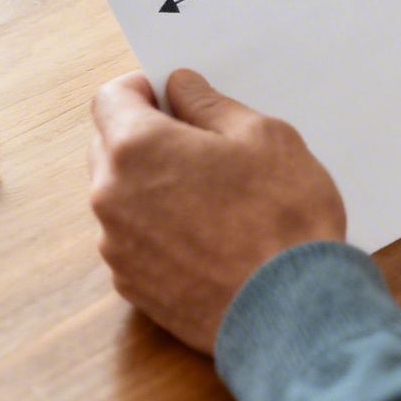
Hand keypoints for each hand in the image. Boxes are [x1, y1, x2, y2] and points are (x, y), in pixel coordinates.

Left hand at [89, 70, 346, 354]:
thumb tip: (181, 88)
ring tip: (211, 196)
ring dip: (152, 186)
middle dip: (146, 137)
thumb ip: (210, 105)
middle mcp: (111, 197)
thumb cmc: (283, 218)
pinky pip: (134, 240)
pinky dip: (158, 229)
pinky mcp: (132, 287)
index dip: (143, 90)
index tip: (173, 97)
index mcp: (137, 149)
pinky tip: (207, 236)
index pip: (109, 98)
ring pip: (121, 196)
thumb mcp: (264, 137)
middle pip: (108, 147)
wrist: (292, 312)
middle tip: (201, 144)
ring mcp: (118, 248)